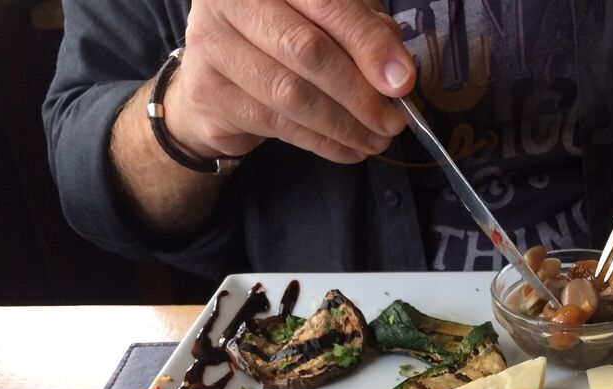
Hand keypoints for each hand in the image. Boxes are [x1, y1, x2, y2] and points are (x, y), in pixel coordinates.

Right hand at [162, 0, 413, 164]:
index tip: (403, 82)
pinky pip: (278, 124)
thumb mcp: (326, 20)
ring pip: (292, 94)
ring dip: (344, 125)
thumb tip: (398, 72)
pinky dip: (322, 142)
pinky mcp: (209, 91)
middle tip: (392, 122)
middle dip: (359, 93)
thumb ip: (363, 30)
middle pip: (307, 50)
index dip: (369, 43)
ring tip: (376, 141)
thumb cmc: (281, 36)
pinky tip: (349, 150)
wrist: (217, 76)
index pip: (326, 1)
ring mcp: (211, 44)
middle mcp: (230, 0)